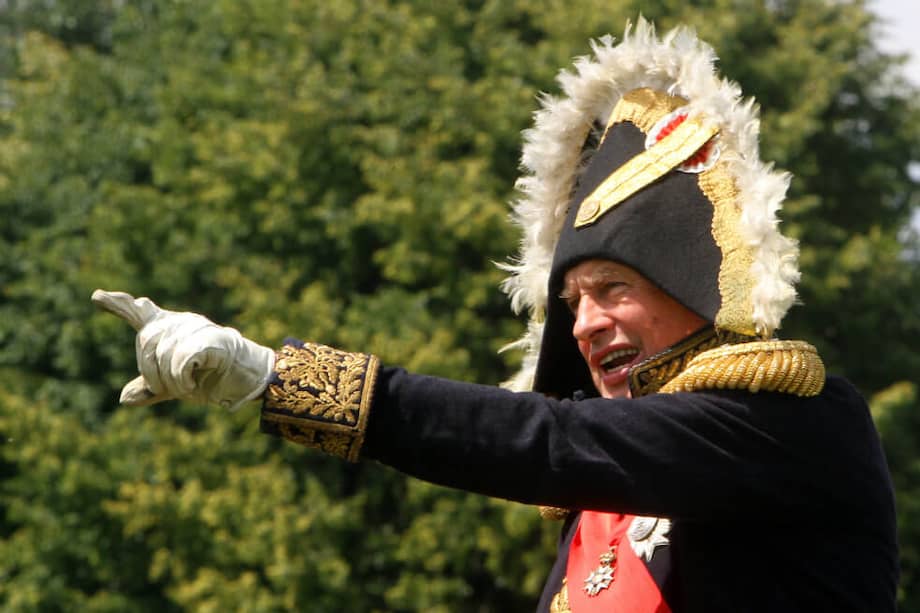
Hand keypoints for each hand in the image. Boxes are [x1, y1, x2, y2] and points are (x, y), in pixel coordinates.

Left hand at [92, 290, 274, 409]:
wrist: (247, 379)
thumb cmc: (212, 378)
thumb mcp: (175, 385)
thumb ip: (150, 388)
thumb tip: (123, 398)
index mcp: (170, 329)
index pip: (141, 314)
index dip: (118, 304)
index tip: (96, 296)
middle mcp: (180, 322)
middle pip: (146, 341)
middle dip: (149, 371)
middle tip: (163, 389)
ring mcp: (196, 327)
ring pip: (163, 353)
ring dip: (168, 380)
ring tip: (184, 388)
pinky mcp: (211, 338)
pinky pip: (181, 359)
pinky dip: (181, 378)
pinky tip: (190, 385)